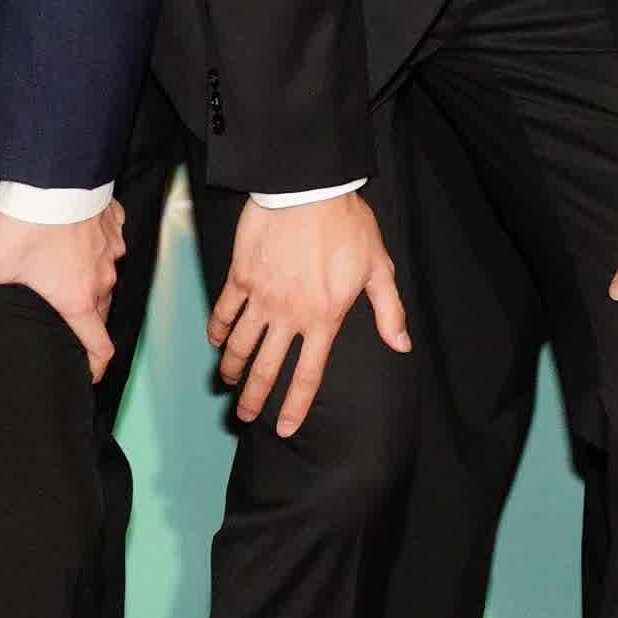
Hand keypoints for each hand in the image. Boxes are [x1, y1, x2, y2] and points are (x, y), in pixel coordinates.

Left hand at [0, 202, 123, 376]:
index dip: (96, 366)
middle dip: (86, 320)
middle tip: (65, 322)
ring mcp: (111, 251)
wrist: (55, 176)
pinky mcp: (114, 224)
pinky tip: (77, 238)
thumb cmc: (28, 224)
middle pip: (102, 311)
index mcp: (77, 299)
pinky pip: (111, 244)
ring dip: (91, 280)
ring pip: (107, 276)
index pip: (100, 346)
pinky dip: (97, 246)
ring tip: (67, 275)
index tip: (88, 374)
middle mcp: (102, 279)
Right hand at [211, 191, 407, 433]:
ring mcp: (261, 297)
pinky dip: (217, 329)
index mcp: (324, 319)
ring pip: (240, 344)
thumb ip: (389, 312)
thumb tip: (402, 346)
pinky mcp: (241, 276)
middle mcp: (289, 315)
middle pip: (267, 368)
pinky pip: (224, 310)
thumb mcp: (378, 269)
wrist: (309, 189)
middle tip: (243, 414)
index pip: (308, 375)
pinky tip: (215, 340)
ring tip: (227, 381)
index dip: (295, 406)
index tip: (283, 428)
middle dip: (253, 397)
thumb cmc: (348, 226)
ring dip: (231, 367)